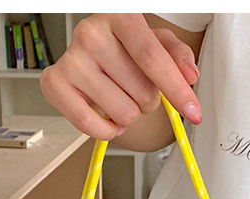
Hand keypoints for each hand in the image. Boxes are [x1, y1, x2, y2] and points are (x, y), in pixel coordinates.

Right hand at [40, 13, 201, 139]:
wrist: (93, 54)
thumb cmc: (127, 49)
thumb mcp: (159, 44)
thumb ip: (179, 57)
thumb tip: (189, 75)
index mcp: (120, 16)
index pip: (152, 57)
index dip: (177, 90)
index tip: (194, 113)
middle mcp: (91, 33)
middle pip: (142, 92)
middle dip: (149, 101)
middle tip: (137, 88)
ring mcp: (71, 59)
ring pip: (122, 113)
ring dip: (130, 115)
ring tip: (120, 97)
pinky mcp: (55, 84)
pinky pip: (90, 125)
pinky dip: (107, 131)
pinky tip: (109, 118)